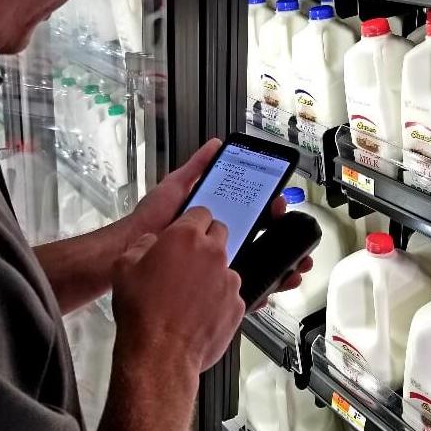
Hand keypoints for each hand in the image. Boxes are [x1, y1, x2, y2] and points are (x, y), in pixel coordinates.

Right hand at [111, 207, 244, 373]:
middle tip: (189, 259)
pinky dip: (219, 299)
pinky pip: (230, 294)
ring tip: (192, 293)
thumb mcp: (124, 267)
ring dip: (213, 272)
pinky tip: (201, 313)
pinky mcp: (237, 305)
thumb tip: (152, 243)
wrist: (158, 355)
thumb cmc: (140, 311)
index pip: (201, 212)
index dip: (192, 222)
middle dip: (207, 241)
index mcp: (186, 237)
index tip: (186, 233)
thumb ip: (142, 245)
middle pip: (219, 233)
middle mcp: (213, 253)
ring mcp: (229, 279)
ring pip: (226, 265)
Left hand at [130, 138, 311, 295]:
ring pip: (259, 264)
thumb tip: (217, 144)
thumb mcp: (176, 186)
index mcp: (213, 218)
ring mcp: (218, 262)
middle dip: (282, 235)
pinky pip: (244, 286)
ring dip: (282, 263)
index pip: (249, 211)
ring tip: (298, 262)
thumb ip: (197, 167)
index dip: (268, 209)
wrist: (132, 253)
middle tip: (292, 230)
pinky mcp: (214, 284)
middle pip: (260, 238)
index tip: (279, 204)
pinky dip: (266, 285)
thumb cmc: (152, 219)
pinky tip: (279, 283)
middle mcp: (219, 241)